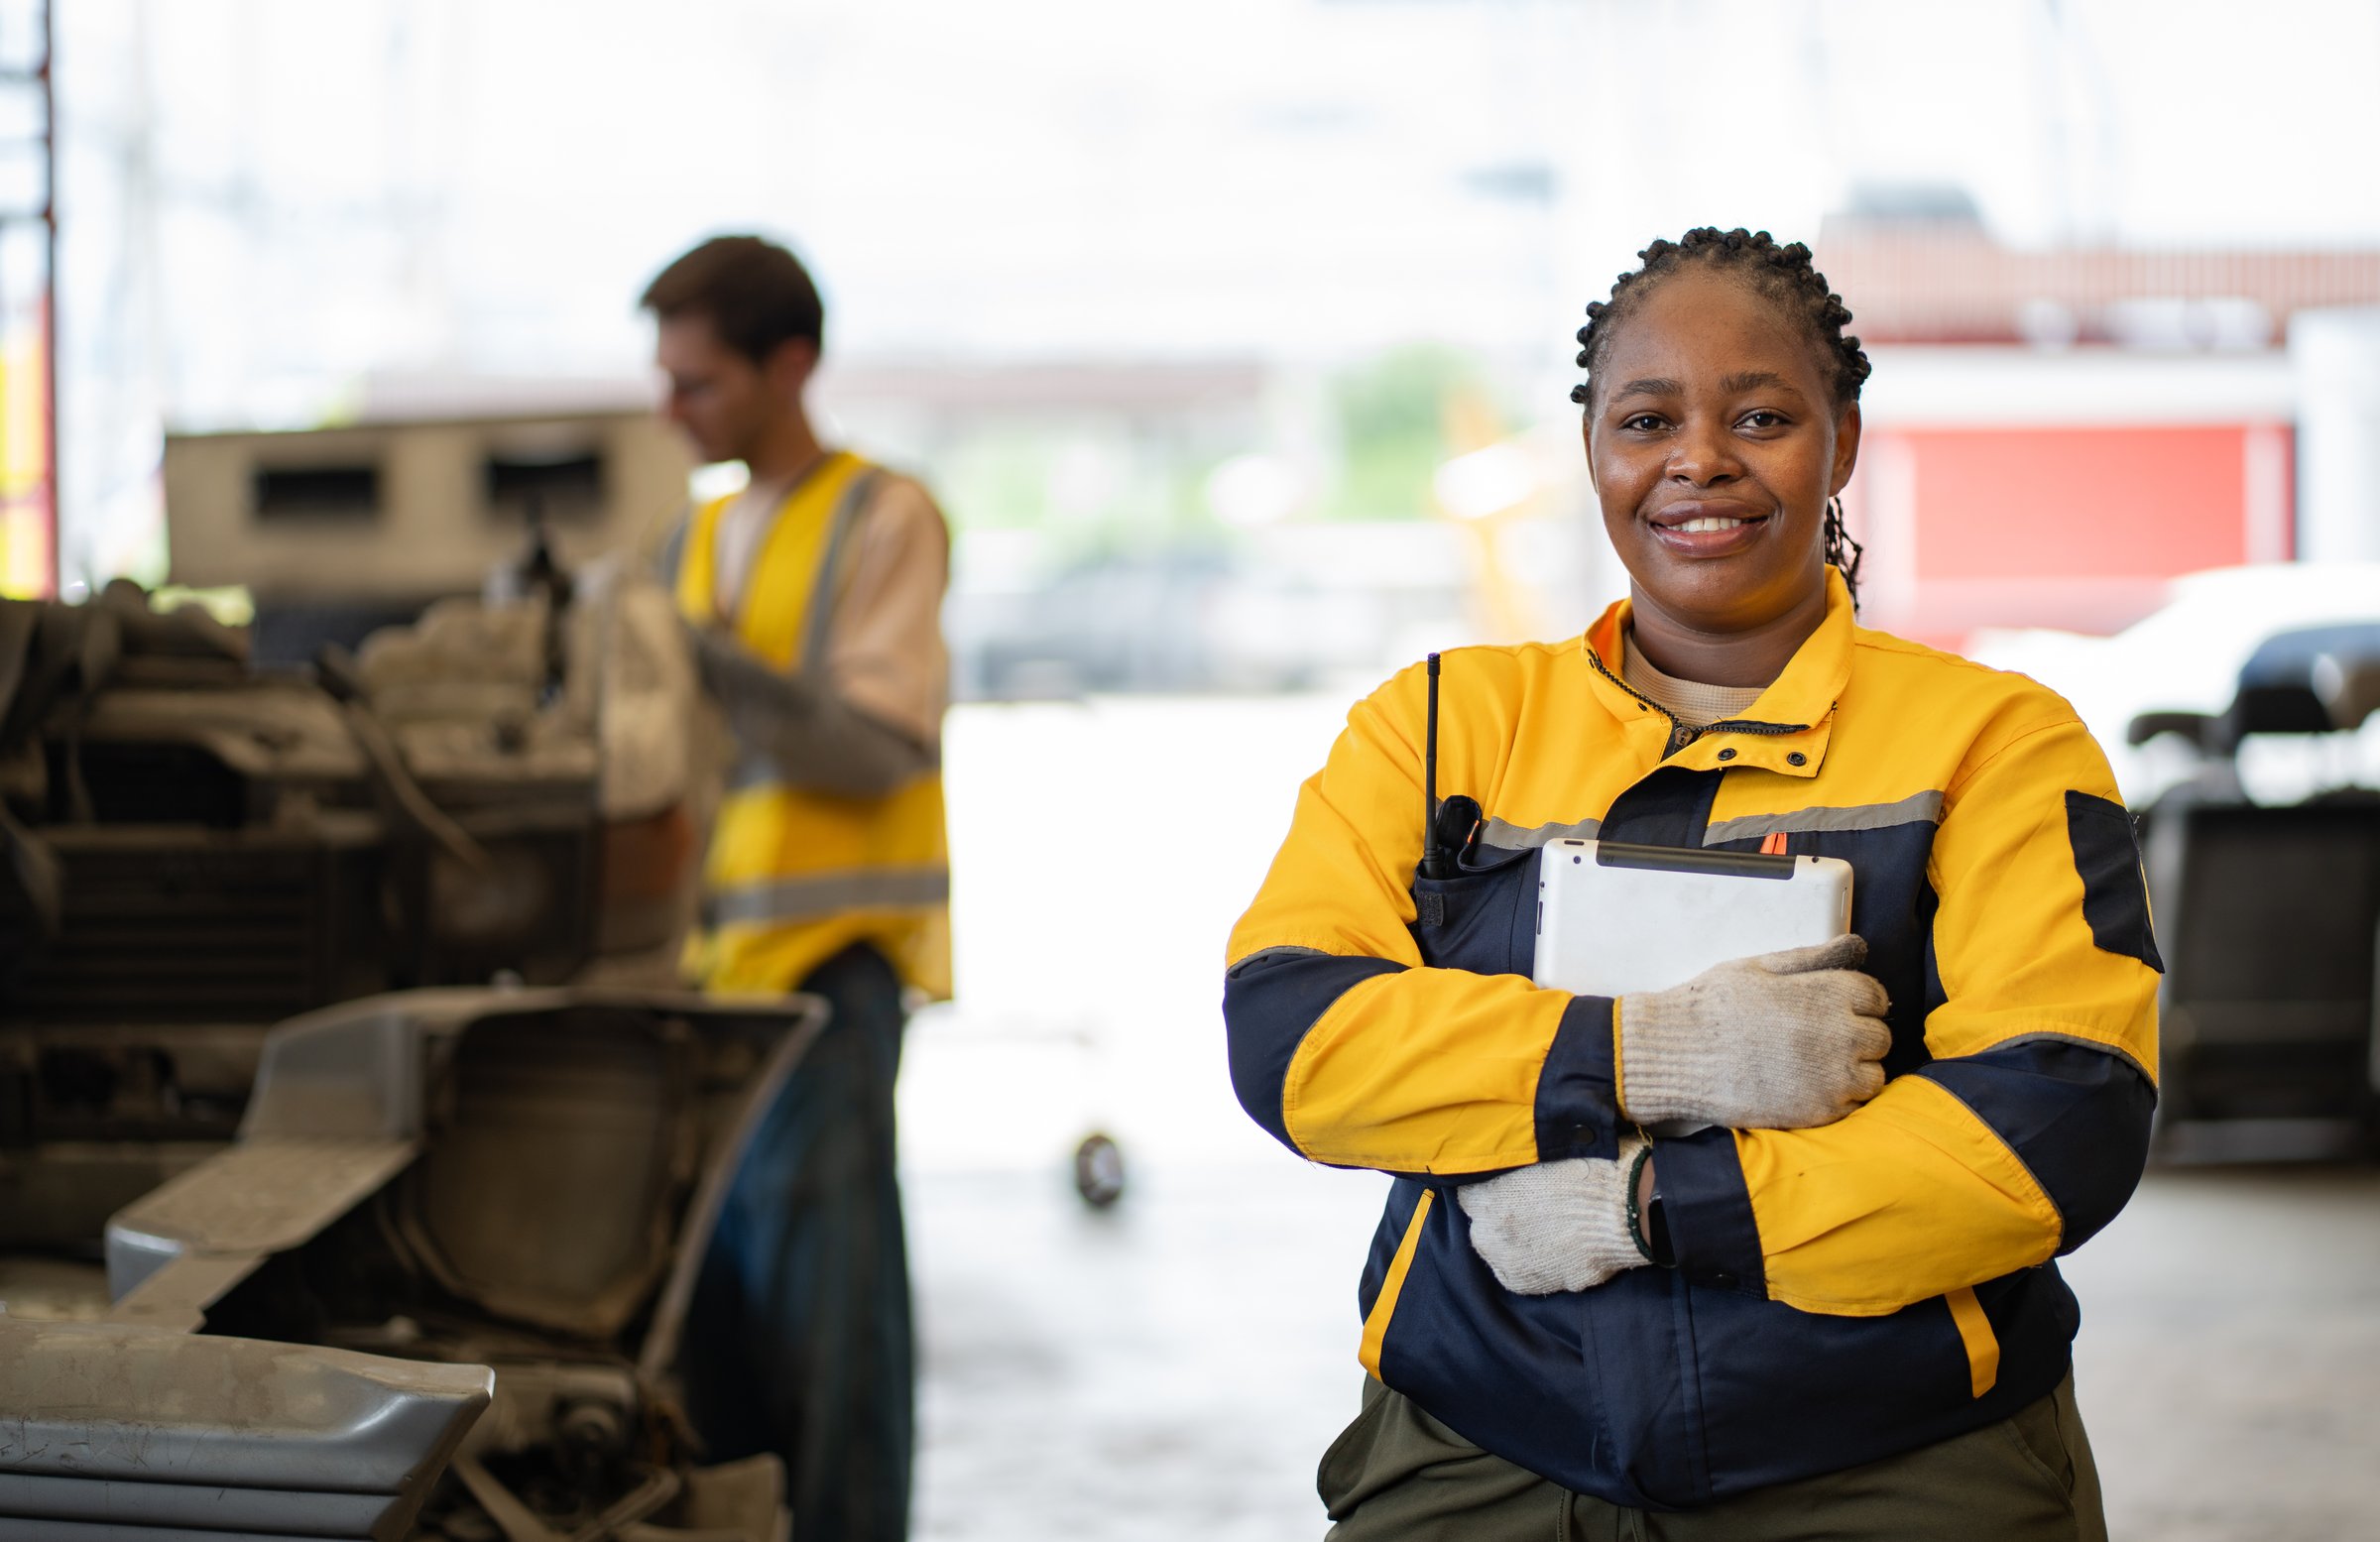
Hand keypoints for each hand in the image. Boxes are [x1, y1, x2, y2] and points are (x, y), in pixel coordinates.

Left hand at [1457, 1136, 1646, 1294]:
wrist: (1627, 1213)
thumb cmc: (1590, 1170)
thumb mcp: (1545, 1153)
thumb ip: (1519, 1164)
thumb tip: (1514, 1162)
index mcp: (1487, 1194)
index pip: (1469, 1192)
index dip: (1491, 1187)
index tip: (1507, 1184)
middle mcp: (1488, 1231)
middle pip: (1481, 1224)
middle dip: (1498, 1216)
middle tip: (1530, 1207)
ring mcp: (1508, 1262)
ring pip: (1498, 1252)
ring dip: (1513, 1243)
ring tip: (1544, 1230)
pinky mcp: (1530, 1284)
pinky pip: (1519, 1273)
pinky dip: (1532, 1263)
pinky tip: (1553, 1249)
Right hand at [1618, 934, 1890, 1131]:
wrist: (1678, 1054)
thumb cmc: (1712, 1005)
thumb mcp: (1758, 967)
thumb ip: (1812, 958)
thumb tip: (1854, 944)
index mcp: (1827, 993)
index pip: (1876, 996)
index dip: (1857, 1001)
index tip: (1835, 1009)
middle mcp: (1839, 1034)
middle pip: (1880, 1037)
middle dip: (1858, 1036)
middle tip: (1822, 1039)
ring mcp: (1832, 1077)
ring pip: (1873, 1076)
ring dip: (1854, 1070)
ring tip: (1818, 1066)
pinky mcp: (1818, 1112)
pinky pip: (1852, 1106)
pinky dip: (1838, 1098)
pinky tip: (1807, 1087)